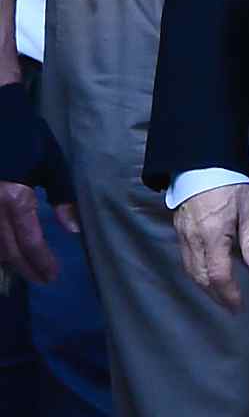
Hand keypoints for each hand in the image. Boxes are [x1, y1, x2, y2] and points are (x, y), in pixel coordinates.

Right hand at [0, 81, 79, 284]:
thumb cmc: (26, 138)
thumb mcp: (52, 165)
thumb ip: (63, 198)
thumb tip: (73, 230)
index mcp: (15, 198)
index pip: (29, 242)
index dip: (41, 262)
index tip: (52, 275)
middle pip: (7, 250)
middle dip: (25, 268)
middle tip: (42, 279)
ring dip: (7, 260)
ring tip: (25, 268)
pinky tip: (5, 251)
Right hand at [173, 182, 248, 311]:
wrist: (201, 162)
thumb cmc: (228, 182)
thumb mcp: (247, 210)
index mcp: (213, 235)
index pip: (218, 275)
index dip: (228, 294)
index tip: (237, 304)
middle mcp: (194, 238)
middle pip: (200, 277)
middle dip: (215, 294)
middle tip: (230, 304)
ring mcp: (183, 234)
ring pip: (190, 269)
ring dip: (204, 285)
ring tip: (220, 293)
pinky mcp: (179, 228)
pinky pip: (185, 257)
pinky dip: (196, 271)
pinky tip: (207, 272)